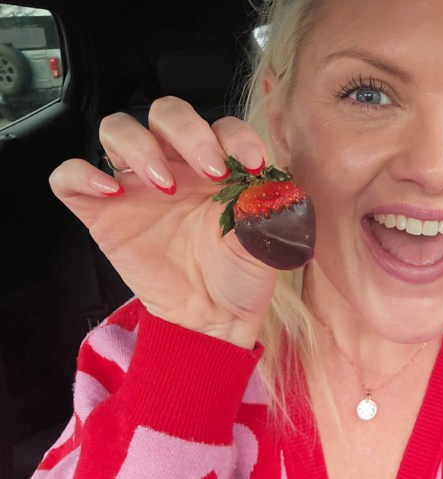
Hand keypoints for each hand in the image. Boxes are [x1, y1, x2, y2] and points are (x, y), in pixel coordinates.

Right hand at [49, 97, 274, 347]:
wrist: (212, 317)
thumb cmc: (239, 274)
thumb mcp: (265, 244)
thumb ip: (267, 213)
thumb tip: (271, 190)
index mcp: (219, 165)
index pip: (222, 126)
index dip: (237, 137)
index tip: (252, 166)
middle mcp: (176, 165)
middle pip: (167, 113)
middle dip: (188, 132)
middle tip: (209, 170)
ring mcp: (137, 185)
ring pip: (118, 129)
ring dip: (139, 145)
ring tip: (163, 185)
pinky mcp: (102, 212)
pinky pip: (70, 177)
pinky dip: (80, 174)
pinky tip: (109, 192)